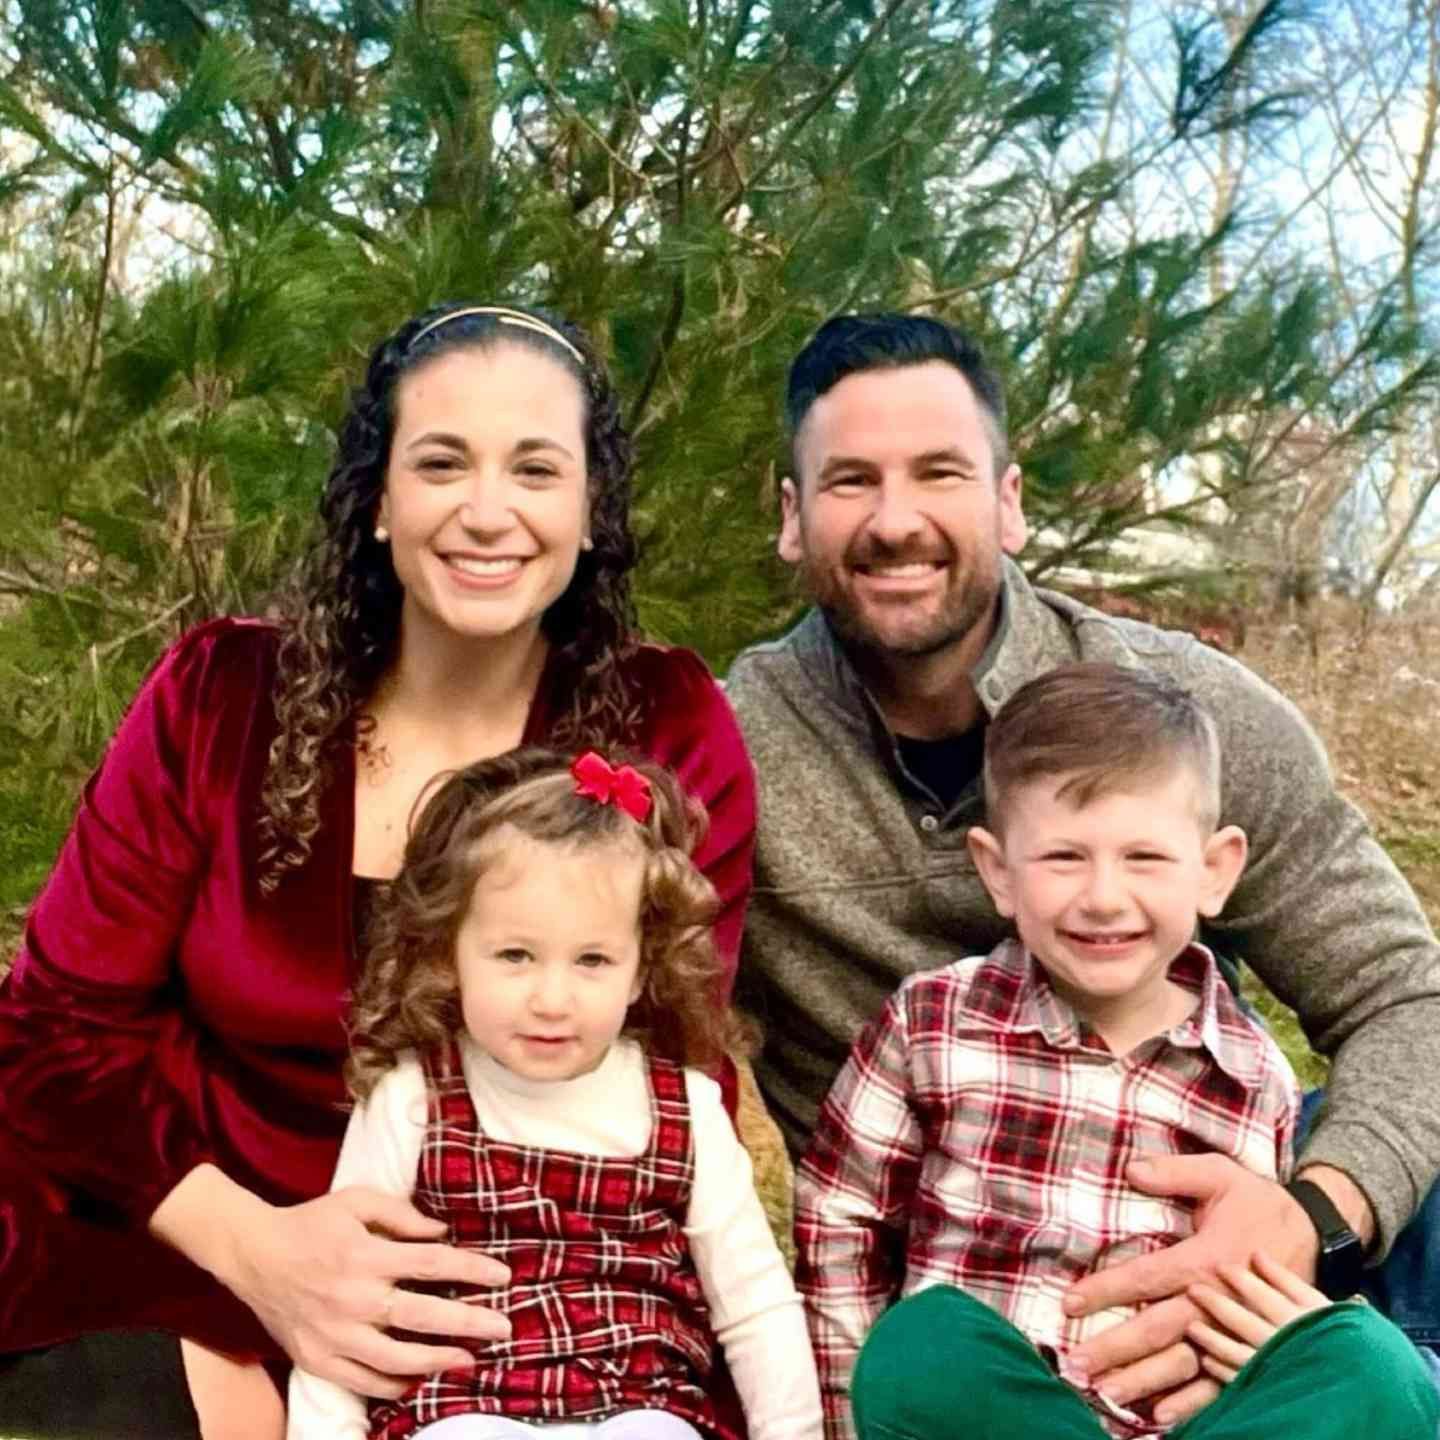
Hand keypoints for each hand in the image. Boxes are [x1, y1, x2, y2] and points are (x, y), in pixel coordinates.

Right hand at [154, 1168, 511, 1397]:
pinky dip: (394, 1386)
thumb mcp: (356, 1200)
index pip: (432, 1262)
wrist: (252, 1255)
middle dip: (468, 1322)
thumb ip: (401, 1213)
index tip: (503, 1276)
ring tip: (470, 1359)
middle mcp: (353, 1298)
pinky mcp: (317, 1359)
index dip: (472, 1270)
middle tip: (503, 1327)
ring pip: (396, 1359)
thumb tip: (442, 1232)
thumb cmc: (311, 1222)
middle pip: (422, 1315)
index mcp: (366, 1255)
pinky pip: (362, 1382)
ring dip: (438, 1361)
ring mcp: (333, 1334)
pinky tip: (419, 1379)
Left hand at [1066, 1155, 1317, 1422]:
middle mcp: (1219, 1299)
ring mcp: (1236, 1328)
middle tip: (1077, 1365)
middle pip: (1160, 1329)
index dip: (1107, 1290)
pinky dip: (1193, 1401)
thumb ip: (1175, 1172)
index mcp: (1207, 1258)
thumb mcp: (1220, 1175)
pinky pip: (1221, 1380)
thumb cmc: (1258, 1201)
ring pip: (1185, 1362)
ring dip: (1146, 1380)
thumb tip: (1131, 1170)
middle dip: (1117, 1348)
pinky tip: (1164, 1415)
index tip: (1069, 1304)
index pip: (1147, 1277)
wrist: (1316, 1231)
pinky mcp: (1251, 1344)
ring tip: (1109, 1395)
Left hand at [1187, 1253, 1331, 1382]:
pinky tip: (1207, 1360)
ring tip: (1191, 1328)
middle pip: (1246, 1323)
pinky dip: (1223, 1371)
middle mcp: (1290, 1346)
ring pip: (1240, 1355)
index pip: (1267, 1298)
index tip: (1220, 1266)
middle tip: (1193, 1290)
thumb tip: (1256, 1254)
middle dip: (1217, 1306)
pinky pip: (1244, 1383)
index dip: (1242, 1281)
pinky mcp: (1274, 1394)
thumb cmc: (1339, 1336)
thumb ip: (1287, 1280)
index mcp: (1304, 1322)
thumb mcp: (1318, 1304)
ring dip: (1213, 1340)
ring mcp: (1281, 1371)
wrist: (1364, 1383)